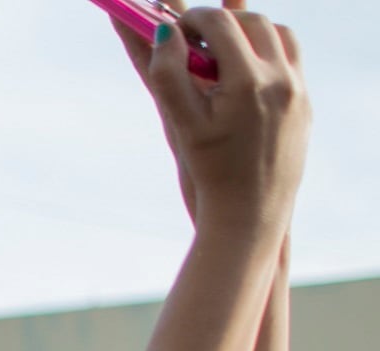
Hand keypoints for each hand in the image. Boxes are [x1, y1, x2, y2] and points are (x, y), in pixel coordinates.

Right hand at [125, 5, 307, 228]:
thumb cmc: (209, 171)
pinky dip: (268, 52)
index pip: (221, 23)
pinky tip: (245, 73)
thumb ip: (167, 74)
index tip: (176, 31)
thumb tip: (164, 32)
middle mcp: (280, 78)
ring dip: (249, 31)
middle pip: (252, 21)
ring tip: (222, 52)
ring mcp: (298, 89)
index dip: (194, 20)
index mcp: (247, 81)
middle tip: (194, 39)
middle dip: (221, 21)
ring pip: (278, 33)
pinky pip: (291, 58)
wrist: (250, 211)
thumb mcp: (180, 124)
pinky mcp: (305, 102)